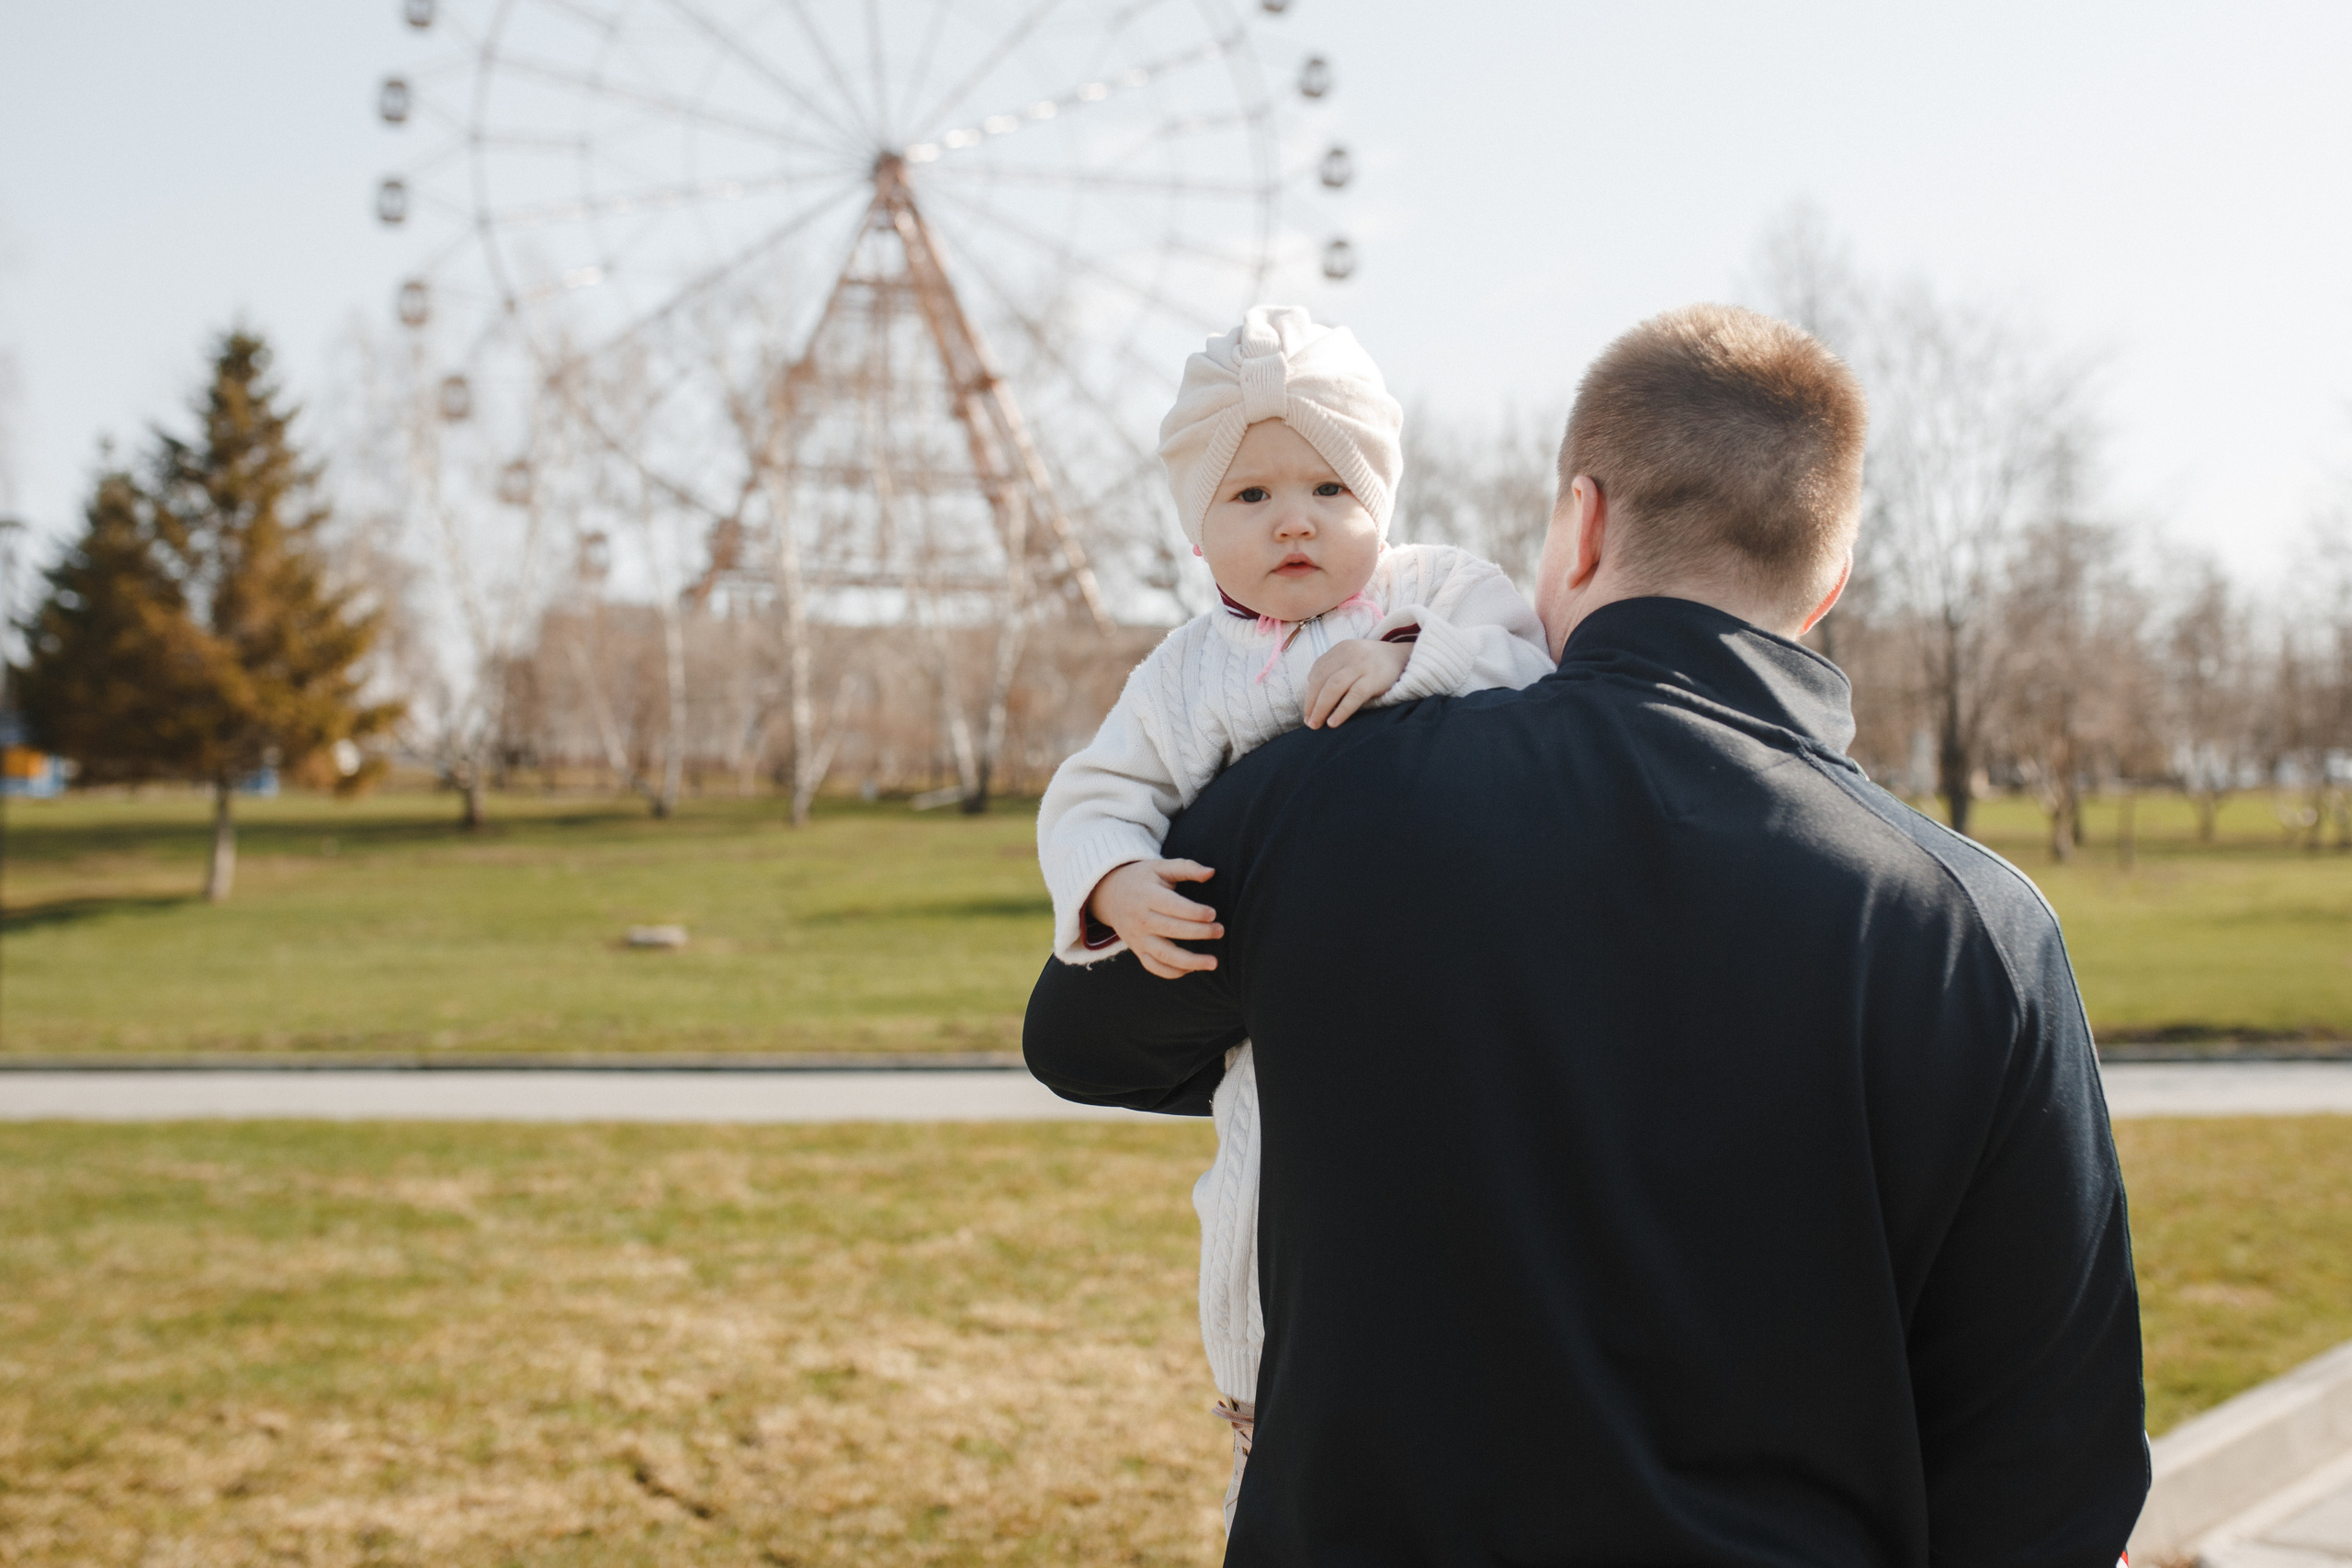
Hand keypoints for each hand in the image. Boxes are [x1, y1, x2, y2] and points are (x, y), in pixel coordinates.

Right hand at [1087, 858, 1221, 978]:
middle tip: (1220, 931)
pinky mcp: (1137, 950)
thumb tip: (1211, 872)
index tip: (1213, 914)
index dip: (1194, 912)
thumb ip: (1186, 867)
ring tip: (1213, 963)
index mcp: (1147, 896)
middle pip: (1172, 930)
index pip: (1173, 907)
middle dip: (1199, 933)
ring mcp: (1138, 938)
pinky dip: (1173, 972)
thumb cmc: (1142, 879)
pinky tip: (1193, 968)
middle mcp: (1141, 919)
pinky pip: (1154, 967)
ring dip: (1190, 962)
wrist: (1108, 895)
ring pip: (1164, 955)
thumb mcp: (1159, 866)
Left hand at [1304, 637, 1411, 727]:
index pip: (1317, 672)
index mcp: (1341, 649)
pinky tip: (1333, 723)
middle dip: (1311, 703)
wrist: (1407, 658)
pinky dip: (1341, 710)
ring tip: (1316, 724)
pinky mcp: (1375, 678)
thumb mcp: (1353, 659)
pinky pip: (1354, 695)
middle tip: (1309, 722)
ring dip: (1321, 708)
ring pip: (1333, 687)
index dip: (1309, 693)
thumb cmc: (1375, 664)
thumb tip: (1312, 692)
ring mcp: (1362, 665)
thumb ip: (1334, 669)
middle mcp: (1349, 654)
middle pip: (1321, 680)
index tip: (1307, 711)